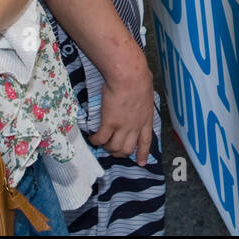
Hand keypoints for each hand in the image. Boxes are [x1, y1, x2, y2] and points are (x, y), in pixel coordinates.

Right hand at [89, 47, 154, 164]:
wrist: (129, 76)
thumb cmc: (138, 77)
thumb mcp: (146, 93)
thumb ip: (142, 100)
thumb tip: (139, 96)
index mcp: (146, 119)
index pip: (146, 141)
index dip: (142, 153)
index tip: (141, 163)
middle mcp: (135, 126)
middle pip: (127, 148)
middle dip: (119, 152)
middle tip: (112, 149)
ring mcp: (123, 126)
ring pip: (114, 148)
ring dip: (106, 147)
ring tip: (101, 142)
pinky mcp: (109, 123)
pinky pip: (101, 139)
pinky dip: (95, 141)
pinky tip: (92, 138)